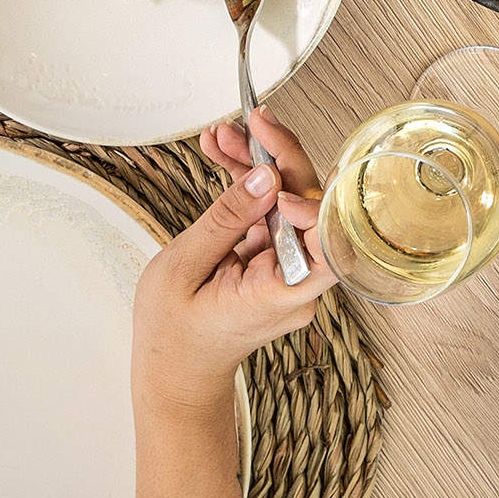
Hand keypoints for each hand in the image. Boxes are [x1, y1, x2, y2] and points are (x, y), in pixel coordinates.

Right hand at [132, 111, 328, 418]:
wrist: (175, 374)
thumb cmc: (173, 335)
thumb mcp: (185, 268)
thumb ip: (227, 220)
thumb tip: (267, 176)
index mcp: (283, 290)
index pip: (325, 235)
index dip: (307, 192)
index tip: (270, 166)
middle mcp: (299, 280)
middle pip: (307, 207)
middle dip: (276, 158)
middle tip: (245, 123)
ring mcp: (291, 271)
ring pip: (287, 204)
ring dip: (257, 167)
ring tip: (220, 136)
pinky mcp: (277, 262)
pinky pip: (271, 217)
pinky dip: (249, 189)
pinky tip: (226, 157)